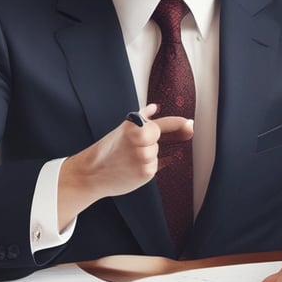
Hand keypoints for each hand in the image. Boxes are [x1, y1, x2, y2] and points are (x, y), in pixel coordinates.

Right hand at [57, 103, 193, 228]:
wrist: (91, 173)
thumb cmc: (107, 151)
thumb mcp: (122, 129)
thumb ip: (142, 117)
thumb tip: (155, 108)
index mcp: (135, 126)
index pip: (163, 123)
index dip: (179, 124)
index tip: (189, 124)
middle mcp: (140, 140)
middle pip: (159, 139)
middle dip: (149, 142)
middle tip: (131, 147)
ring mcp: (144, 157)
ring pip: (156, 154)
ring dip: (146, 156)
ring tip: (127, 159)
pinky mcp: (146, 173)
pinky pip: (154, 167)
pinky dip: (145, 167)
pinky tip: (130, 168)